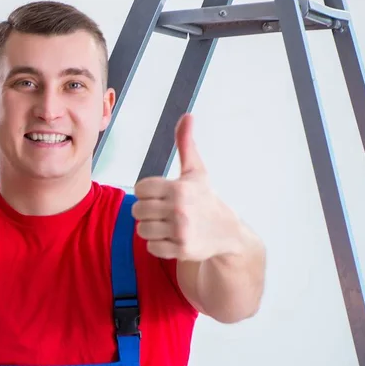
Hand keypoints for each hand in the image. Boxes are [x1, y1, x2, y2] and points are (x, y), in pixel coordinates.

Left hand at [133, 114, 237, 261]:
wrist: (227, 232)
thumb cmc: (205, 199)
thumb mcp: (196, 171)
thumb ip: (186, 144)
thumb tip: (187, 115)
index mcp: (178, 187)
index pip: (140, 189)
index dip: (147, 194)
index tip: (162, 196)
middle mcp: (179, 208)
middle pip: (138, 210)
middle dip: (148, 212)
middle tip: (164, 213)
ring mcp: (180, 230)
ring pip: (142, 230)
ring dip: (152, 229)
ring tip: (168, 226)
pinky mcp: (181, 249)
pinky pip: (151, 247)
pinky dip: (158, 245)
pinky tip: (173, 239)